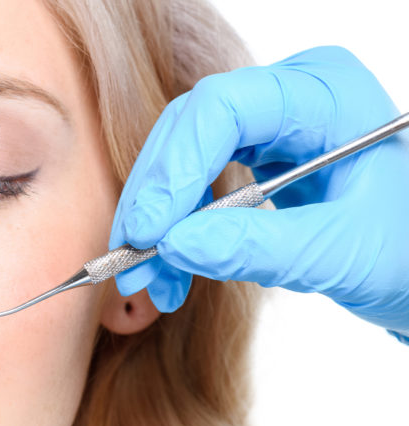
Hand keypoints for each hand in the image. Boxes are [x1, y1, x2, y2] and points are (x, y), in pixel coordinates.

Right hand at [111, 46, 408, 337]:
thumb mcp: (341, 254)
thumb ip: (258, 248)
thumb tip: (171, 246)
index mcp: (323, 95)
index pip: (222, 108)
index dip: (174, 167)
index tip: (149, 231)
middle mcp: (288, 99)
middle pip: (188, 133)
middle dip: (154, 201)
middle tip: (132, 260)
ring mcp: (269, 130)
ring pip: (181, 162)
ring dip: (155, 225)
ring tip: (149, 282)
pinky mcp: (255, 164)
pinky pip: (194, 189)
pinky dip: (175, 234)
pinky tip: (171, 277)